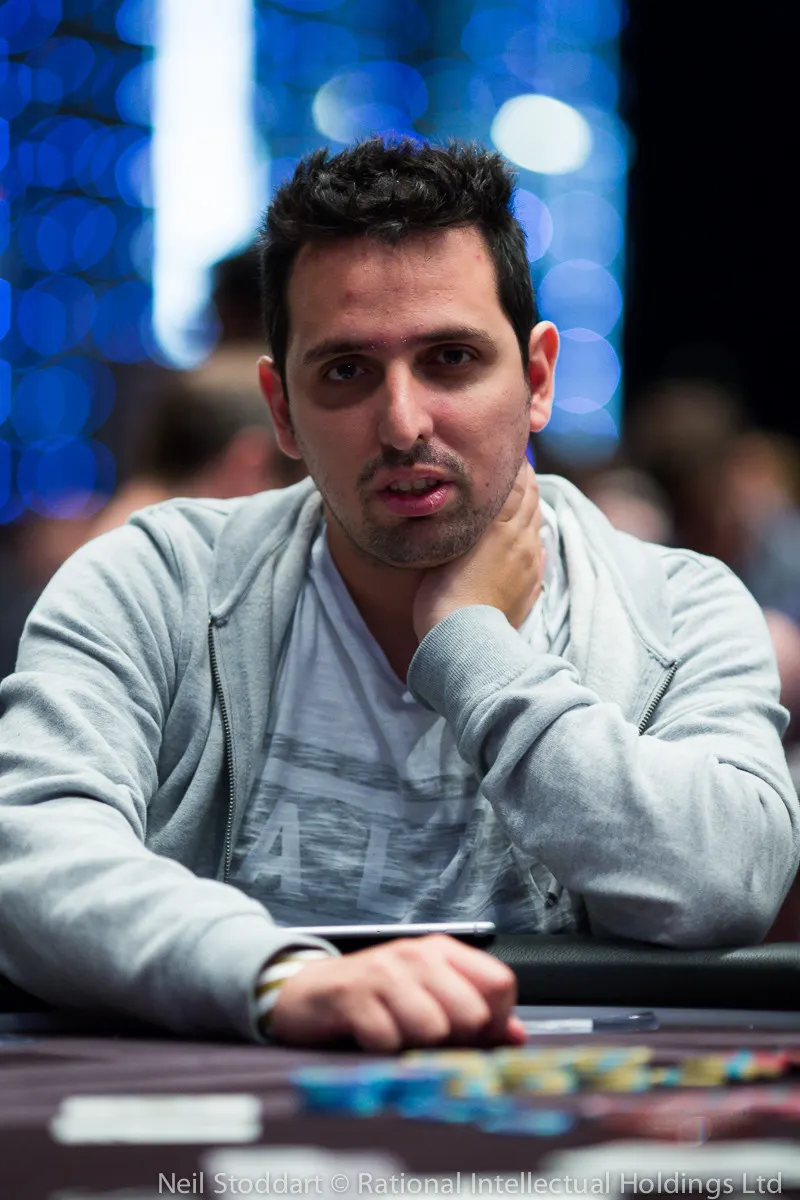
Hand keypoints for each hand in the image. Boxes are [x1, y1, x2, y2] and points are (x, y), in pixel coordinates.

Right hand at [269, 934, 526, 1052]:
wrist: (310, 992)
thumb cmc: (376, 995)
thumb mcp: (429, 996)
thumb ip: (476, 1013)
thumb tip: (517, 1036)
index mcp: (443, 951)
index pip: (501, 983)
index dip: (496, 1021)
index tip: (474, 1036)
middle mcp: (418, 955)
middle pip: (472, 1013)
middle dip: (456, 1040)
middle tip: (428, 1038)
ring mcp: (385, 973)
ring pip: (434, 1029)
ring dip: (416, 1046)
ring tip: (397, 1035)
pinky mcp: (354, 996)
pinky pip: (389, 1041)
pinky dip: (383, 1050)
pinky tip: (370, 1037)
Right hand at [413, 460, 541, 639]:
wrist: (463, 639)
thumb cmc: (449, 589)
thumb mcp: (465, 536)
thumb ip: (491, 504)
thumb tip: (514, 474)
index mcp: (510, 527)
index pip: (522, 484)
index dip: (517, 467)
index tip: (506, 454)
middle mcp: (526, 545)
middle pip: (532, 505)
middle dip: (524, 486)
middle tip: (509, 472)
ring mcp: (529, 571)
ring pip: (534, 531)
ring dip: (527, 514)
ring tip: (511, 505)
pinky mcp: (529, 593)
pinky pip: (535, 560)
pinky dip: (529, 544)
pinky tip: (522, 546)